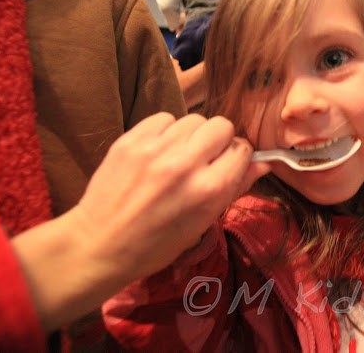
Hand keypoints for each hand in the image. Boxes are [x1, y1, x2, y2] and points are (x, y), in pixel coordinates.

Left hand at [74, 112, 270, 281]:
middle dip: (218, 141)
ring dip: (191, 136)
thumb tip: (263, 163)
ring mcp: (156, 150)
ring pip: (193, 119)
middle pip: (221, 126)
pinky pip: (164, 118)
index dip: (237, 157)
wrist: (99, 244)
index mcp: (209, 191)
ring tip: (177, 157)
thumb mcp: (203, 223)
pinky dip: (166, 131)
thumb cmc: (157, 244)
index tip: (225, 166)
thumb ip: (235, 188)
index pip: (242, 150)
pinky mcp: (130, 140)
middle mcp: (185, 165)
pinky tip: (158, 152)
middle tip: (203, 159)